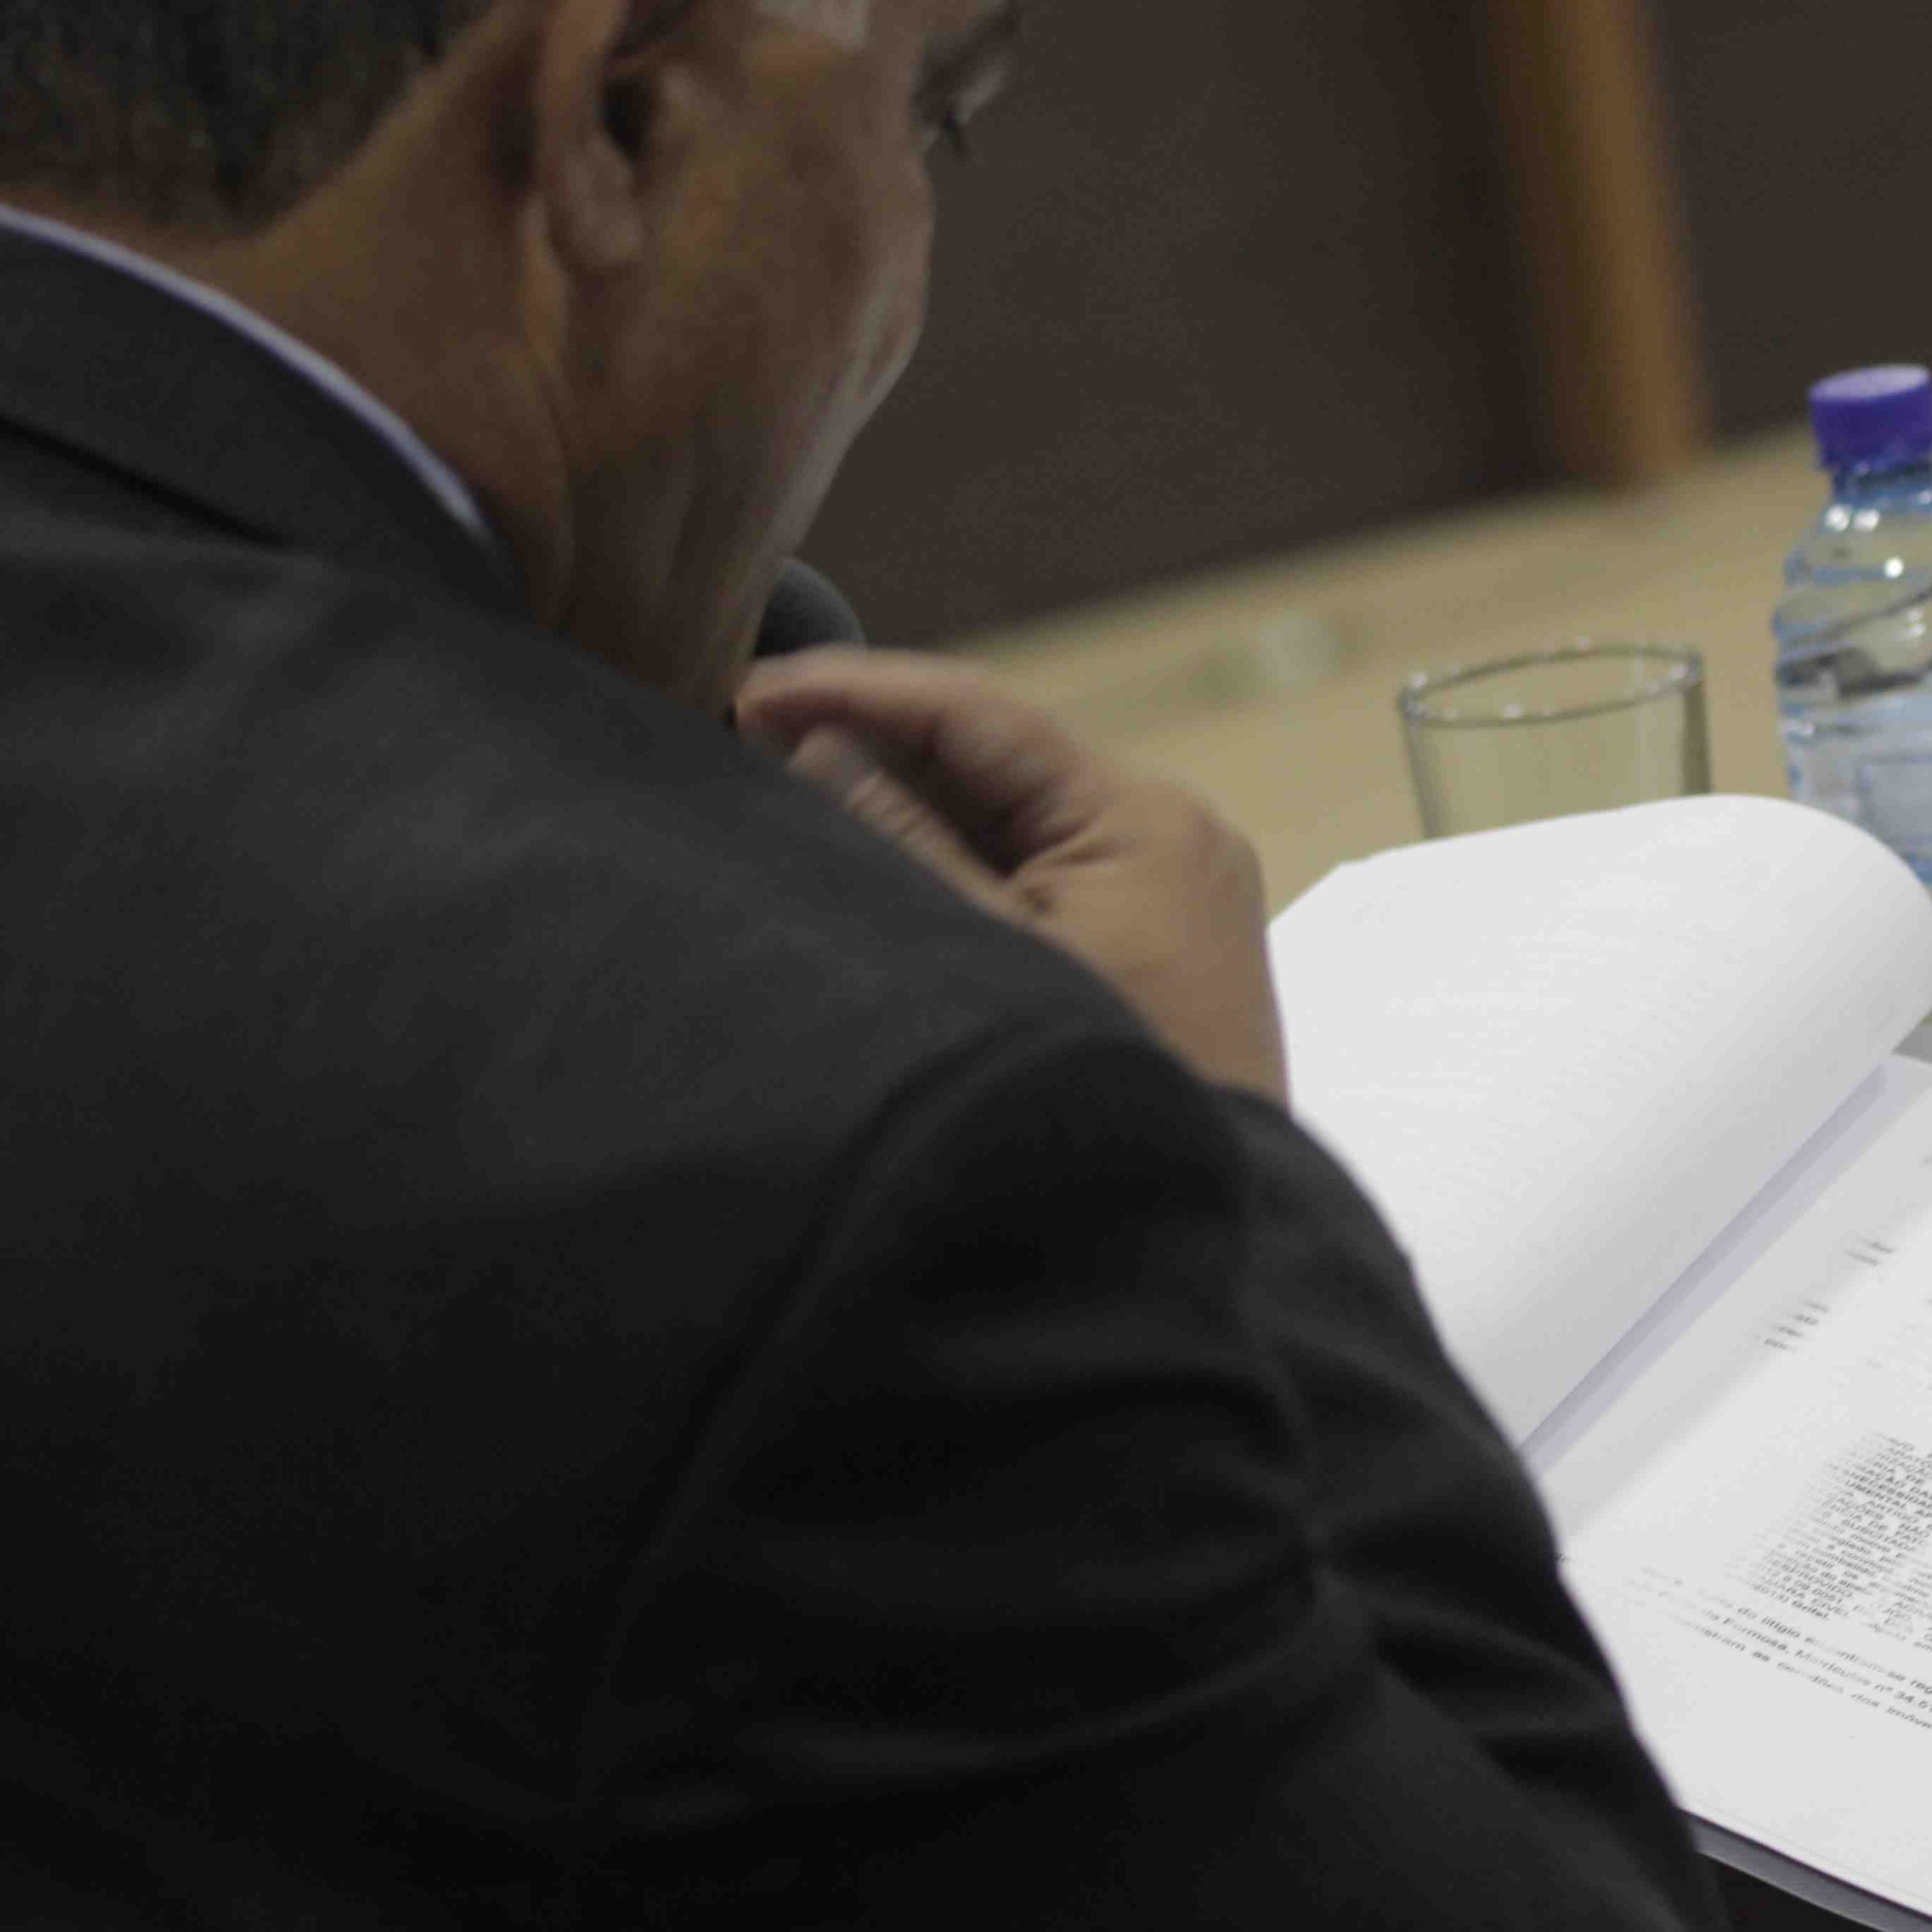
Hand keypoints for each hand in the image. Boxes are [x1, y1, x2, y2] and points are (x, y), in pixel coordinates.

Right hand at [735, 649, 1288, 1103]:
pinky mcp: (1162, 936)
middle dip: (879, 740)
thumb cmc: (1094, 1095)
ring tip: (793, 784)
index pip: (982, 714)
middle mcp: (1175, 831)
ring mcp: (1175, 884)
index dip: (860, 692)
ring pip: (1020, 810)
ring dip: (915, 798)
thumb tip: (823, 747)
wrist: (1181, 1243)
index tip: (753, 689)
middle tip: (749, 731)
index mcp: (1145, 817)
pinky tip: (879, 852)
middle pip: (1002, 756)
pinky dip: (966, 854)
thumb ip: (903, 842)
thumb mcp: (986, 955)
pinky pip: (1050, 864)